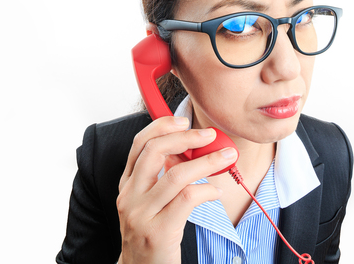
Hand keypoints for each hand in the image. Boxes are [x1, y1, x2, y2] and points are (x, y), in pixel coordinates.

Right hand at [116, 116, 237, 263]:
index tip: (184, 120)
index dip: (162, 126)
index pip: (139, 144)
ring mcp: (141, 214)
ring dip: (206, 162)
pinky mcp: (158, 231)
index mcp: (127, 185)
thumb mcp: (151, 201)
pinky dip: (207, 190)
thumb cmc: (153, 233)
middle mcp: (129, 196)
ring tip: (226, 158)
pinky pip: (187, 200)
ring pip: (176, 175)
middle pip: (155, 152)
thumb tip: (192, 148)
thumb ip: (164, 175)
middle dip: (186, 138)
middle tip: (211, 135)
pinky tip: (216, 192)